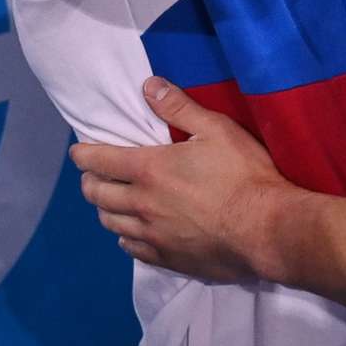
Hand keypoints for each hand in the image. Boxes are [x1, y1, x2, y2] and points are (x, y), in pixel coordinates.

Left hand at [69, 79, 290, 282]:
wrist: (268, 230)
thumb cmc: (245, 176)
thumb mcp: (217, 130)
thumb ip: (180, 107)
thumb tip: (149, 86)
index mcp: (149, 169)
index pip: (98, 160)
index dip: (82, 155)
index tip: (78, 152)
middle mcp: (142, 204)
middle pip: (97, 194)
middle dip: (89, 182)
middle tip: (93, 175)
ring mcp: (153, 235)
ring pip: (111, 224)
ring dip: (105, 210)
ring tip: (111, 203)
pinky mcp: (168, 259)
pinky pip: (131, 249)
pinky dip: (125, 237)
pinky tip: (132, 233)